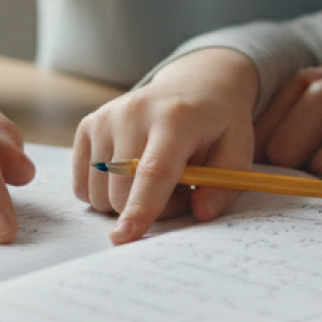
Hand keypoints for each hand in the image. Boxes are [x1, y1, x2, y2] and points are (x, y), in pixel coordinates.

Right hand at [72, 48, 259, 243]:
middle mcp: (134, 113)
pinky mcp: (88, 125)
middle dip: (151, 210)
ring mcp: (106, 117)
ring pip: (99, 193)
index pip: (153, 171)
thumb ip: (224, 187)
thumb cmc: (218, 125)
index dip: (140, 208)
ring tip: (156, 179)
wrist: (196, 84)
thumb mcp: (240, 152)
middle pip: (122, 190)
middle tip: (180, 191)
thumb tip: (200, 213)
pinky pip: (82, 184)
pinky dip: (105, 192)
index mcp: (175, 119)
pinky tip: (129, 173)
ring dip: (128, 202)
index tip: (124, 237)